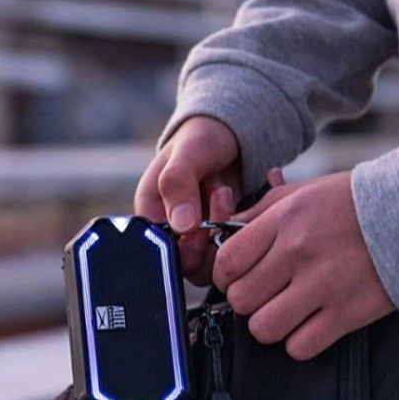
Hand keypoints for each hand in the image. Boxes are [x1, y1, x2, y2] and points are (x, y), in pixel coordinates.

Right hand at [134, 116, 240, 284]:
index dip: (184, 246)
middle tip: (220, 196)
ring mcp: (198, 238)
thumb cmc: (199, 138)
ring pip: (215, 261)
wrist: (228, 135)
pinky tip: (247, 196)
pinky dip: (247, 226)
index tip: (202, 224)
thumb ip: (178, 184)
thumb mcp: (187, 153)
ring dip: (229, 230)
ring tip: (227, 192)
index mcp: (151, 214)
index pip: (161, 251)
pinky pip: (237, 249)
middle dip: (211, 235)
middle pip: (190, 263)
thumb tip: (181, 226)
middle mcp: (172, 231)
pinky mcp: (222, 238)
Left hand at [212, 171, 394, 359]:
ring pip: (263, 327)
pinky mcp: (347, 313)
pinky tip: (310, 323)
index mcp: (283, 220)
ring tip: (285, 311)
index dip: (224, 275)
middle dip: (246, 300)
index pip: (228, 261)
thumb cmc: (353, 201)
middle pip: (241, 299)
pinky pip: (300, 346)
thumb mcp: (303, 192)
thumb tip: (227, 231)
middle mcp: (297, 253)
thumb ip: (261, 211)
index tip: (233, 277)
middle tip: (263, 293)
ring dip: (269, 323)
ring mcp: (322, 286)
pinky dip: (299, 341)